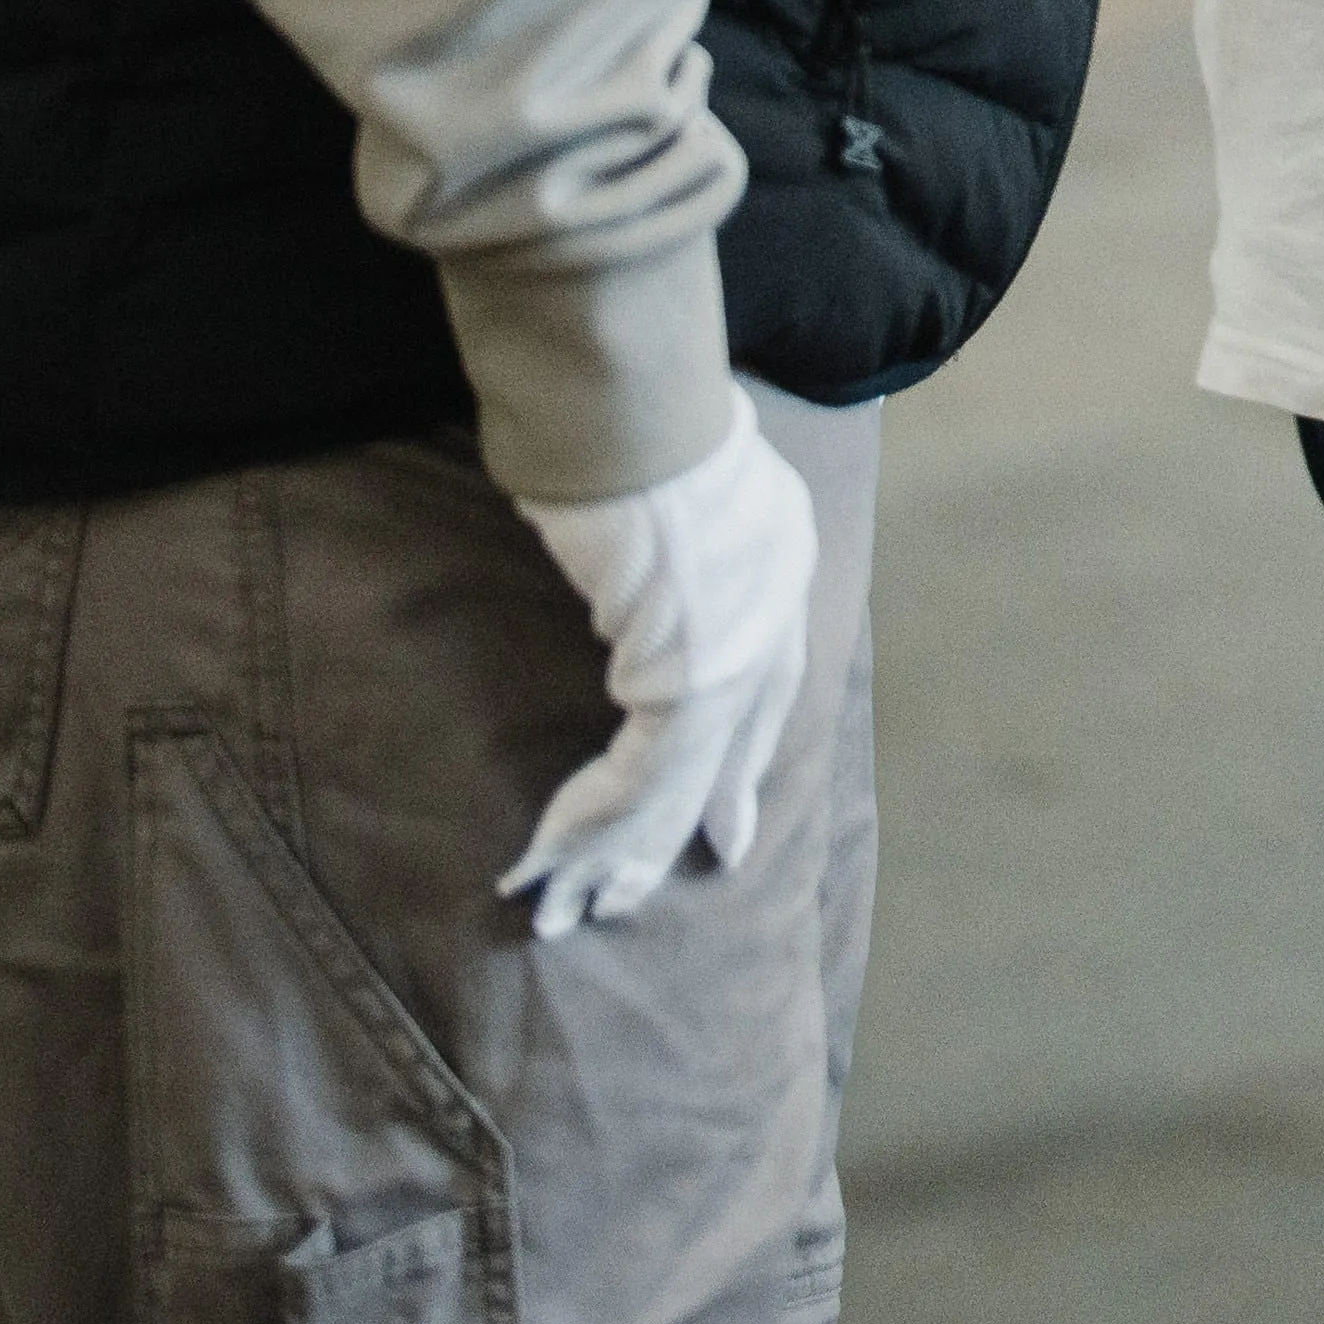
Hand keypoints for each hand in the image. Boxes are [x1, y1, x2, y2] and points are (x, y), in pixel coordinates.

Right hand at [503, 415, 826, 937]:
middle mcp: (774, 619)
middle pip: (723, 759)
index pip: (768, 698)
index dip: (739, 775)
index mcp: (782, 568)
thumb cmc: (640, 422)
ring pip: (674, 790)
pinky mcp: (686, 684)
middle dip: (668, 837)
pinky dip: (586, 827)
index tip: (723, 842)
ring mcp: (737, 657)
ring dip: (610, 856)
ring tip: (564, 911)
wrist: (638, 411)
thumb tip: (651, 549)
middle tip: (621, 900)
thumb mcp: (680, 478)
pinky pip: (639, 782)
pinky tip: (542, 865)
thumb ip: (677, 533)